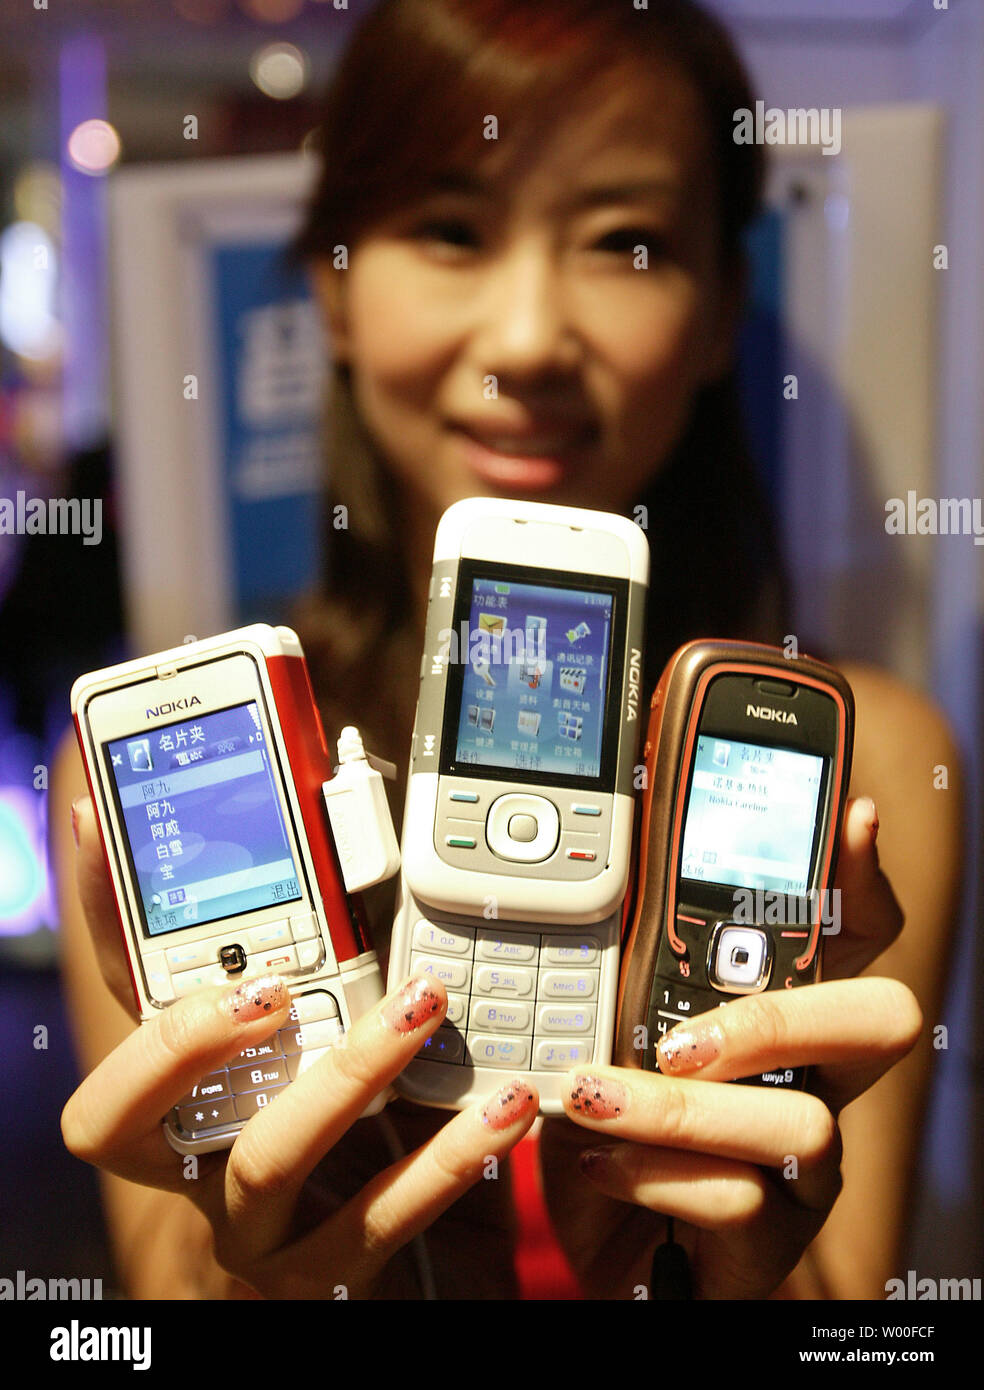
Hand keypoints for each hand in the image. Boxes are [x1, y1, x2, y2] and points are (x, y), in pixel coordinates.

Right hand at [63, 795, 537, 1299]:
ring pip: (270, 1160)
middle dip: (197, 1040)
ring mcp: (255, 1231)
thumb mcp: (297, 1028)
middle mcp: (191, 1175)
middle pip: (149, 1118)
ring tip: (423, 1005)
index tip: (192, 929)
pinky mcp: (326, 1271)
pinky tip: (500, 1108)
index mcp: (167, 1113)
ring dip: (350, 1075)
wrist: (352, 1236)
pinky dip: (442, 1162)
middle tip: (276, 981)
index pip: (106, 1062)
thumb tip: (306, 795)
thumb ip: (291, 934)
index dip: (128, 999)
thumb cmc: (320, 1106)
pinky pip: (377, 1222)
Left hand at [540, 796, 919, 1299]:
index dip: (865, 880)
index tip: (854, 817)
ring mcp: (807, 1171)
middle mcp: (819, 1087)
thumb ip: (629, 972)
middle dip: (783, 1014)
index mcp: (781, 1023)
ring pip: (801, 1125)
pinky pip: (741, 1201)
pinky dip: (655, 1176)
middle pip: (878, 1023)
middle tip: (680, 1035)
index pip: (859, 938)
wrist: (604, 1253)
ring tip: (595, 1097)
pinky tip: (599, 1161)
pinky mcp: (773, 1243)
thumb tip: (624, 880)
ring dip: (678, 1110)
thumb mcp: (607, 1038)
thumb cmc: (615, 1130)